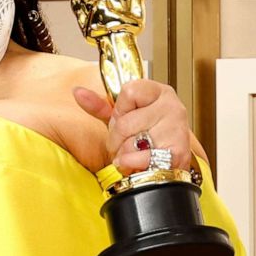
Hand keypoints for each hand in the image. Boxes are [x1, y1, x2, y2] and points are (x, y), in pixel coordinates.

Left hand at [72, 79, 191, 175]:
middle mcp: (172, 106)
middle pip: (125, 122)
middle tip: (126, 142)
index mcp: (157, 92)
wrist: (166, 162)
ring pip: (132, 143)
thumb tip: (77, 91)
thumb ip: (99, 105)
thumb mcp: (121, 116)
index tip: (125, 118)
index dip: (120, 110)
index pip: (129, 91)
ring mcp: (177, 129)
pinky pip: (141, 158)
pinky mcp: (178, 153)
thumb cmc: (144, 135)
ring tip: (133, 153)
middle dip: (117, 138)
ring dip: (125, 154)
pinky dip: (132, 164)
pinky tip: (136, 163)